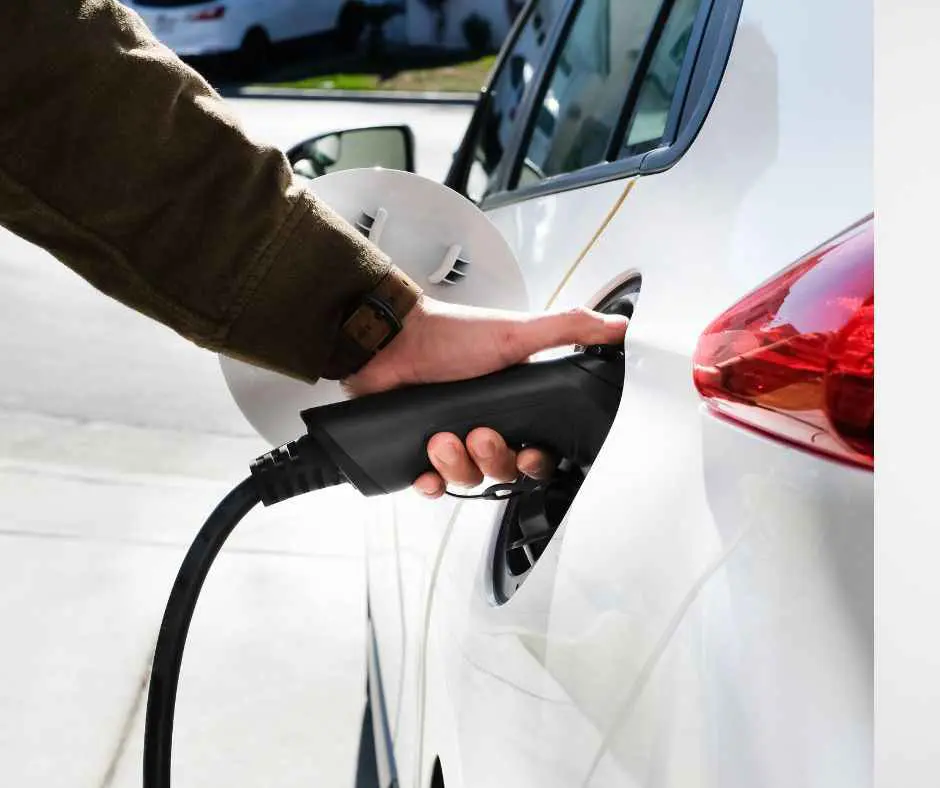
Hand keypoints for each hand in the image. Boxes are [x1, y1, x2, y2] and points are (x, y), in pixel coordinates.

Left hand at [343, 296, 627, 498]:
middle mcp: (484, 425)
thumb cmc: (450, 335)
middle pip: (504, 470)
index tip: (529, 453)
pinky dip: (430, 483)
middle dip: (493, 457)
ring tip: (442, 437)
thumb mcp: (517, 332)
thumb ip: (568, 330)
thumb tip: (617, 326)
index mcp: (513, 405)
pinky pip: (432, 486)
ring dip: (457, 464)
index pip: (538, 450)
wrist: (390, 341)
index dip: (537, 461)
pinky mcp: (418, 451)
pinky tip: (425, 471)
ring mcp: (451, 440)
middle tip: (478, 434)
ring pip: (467, 479)